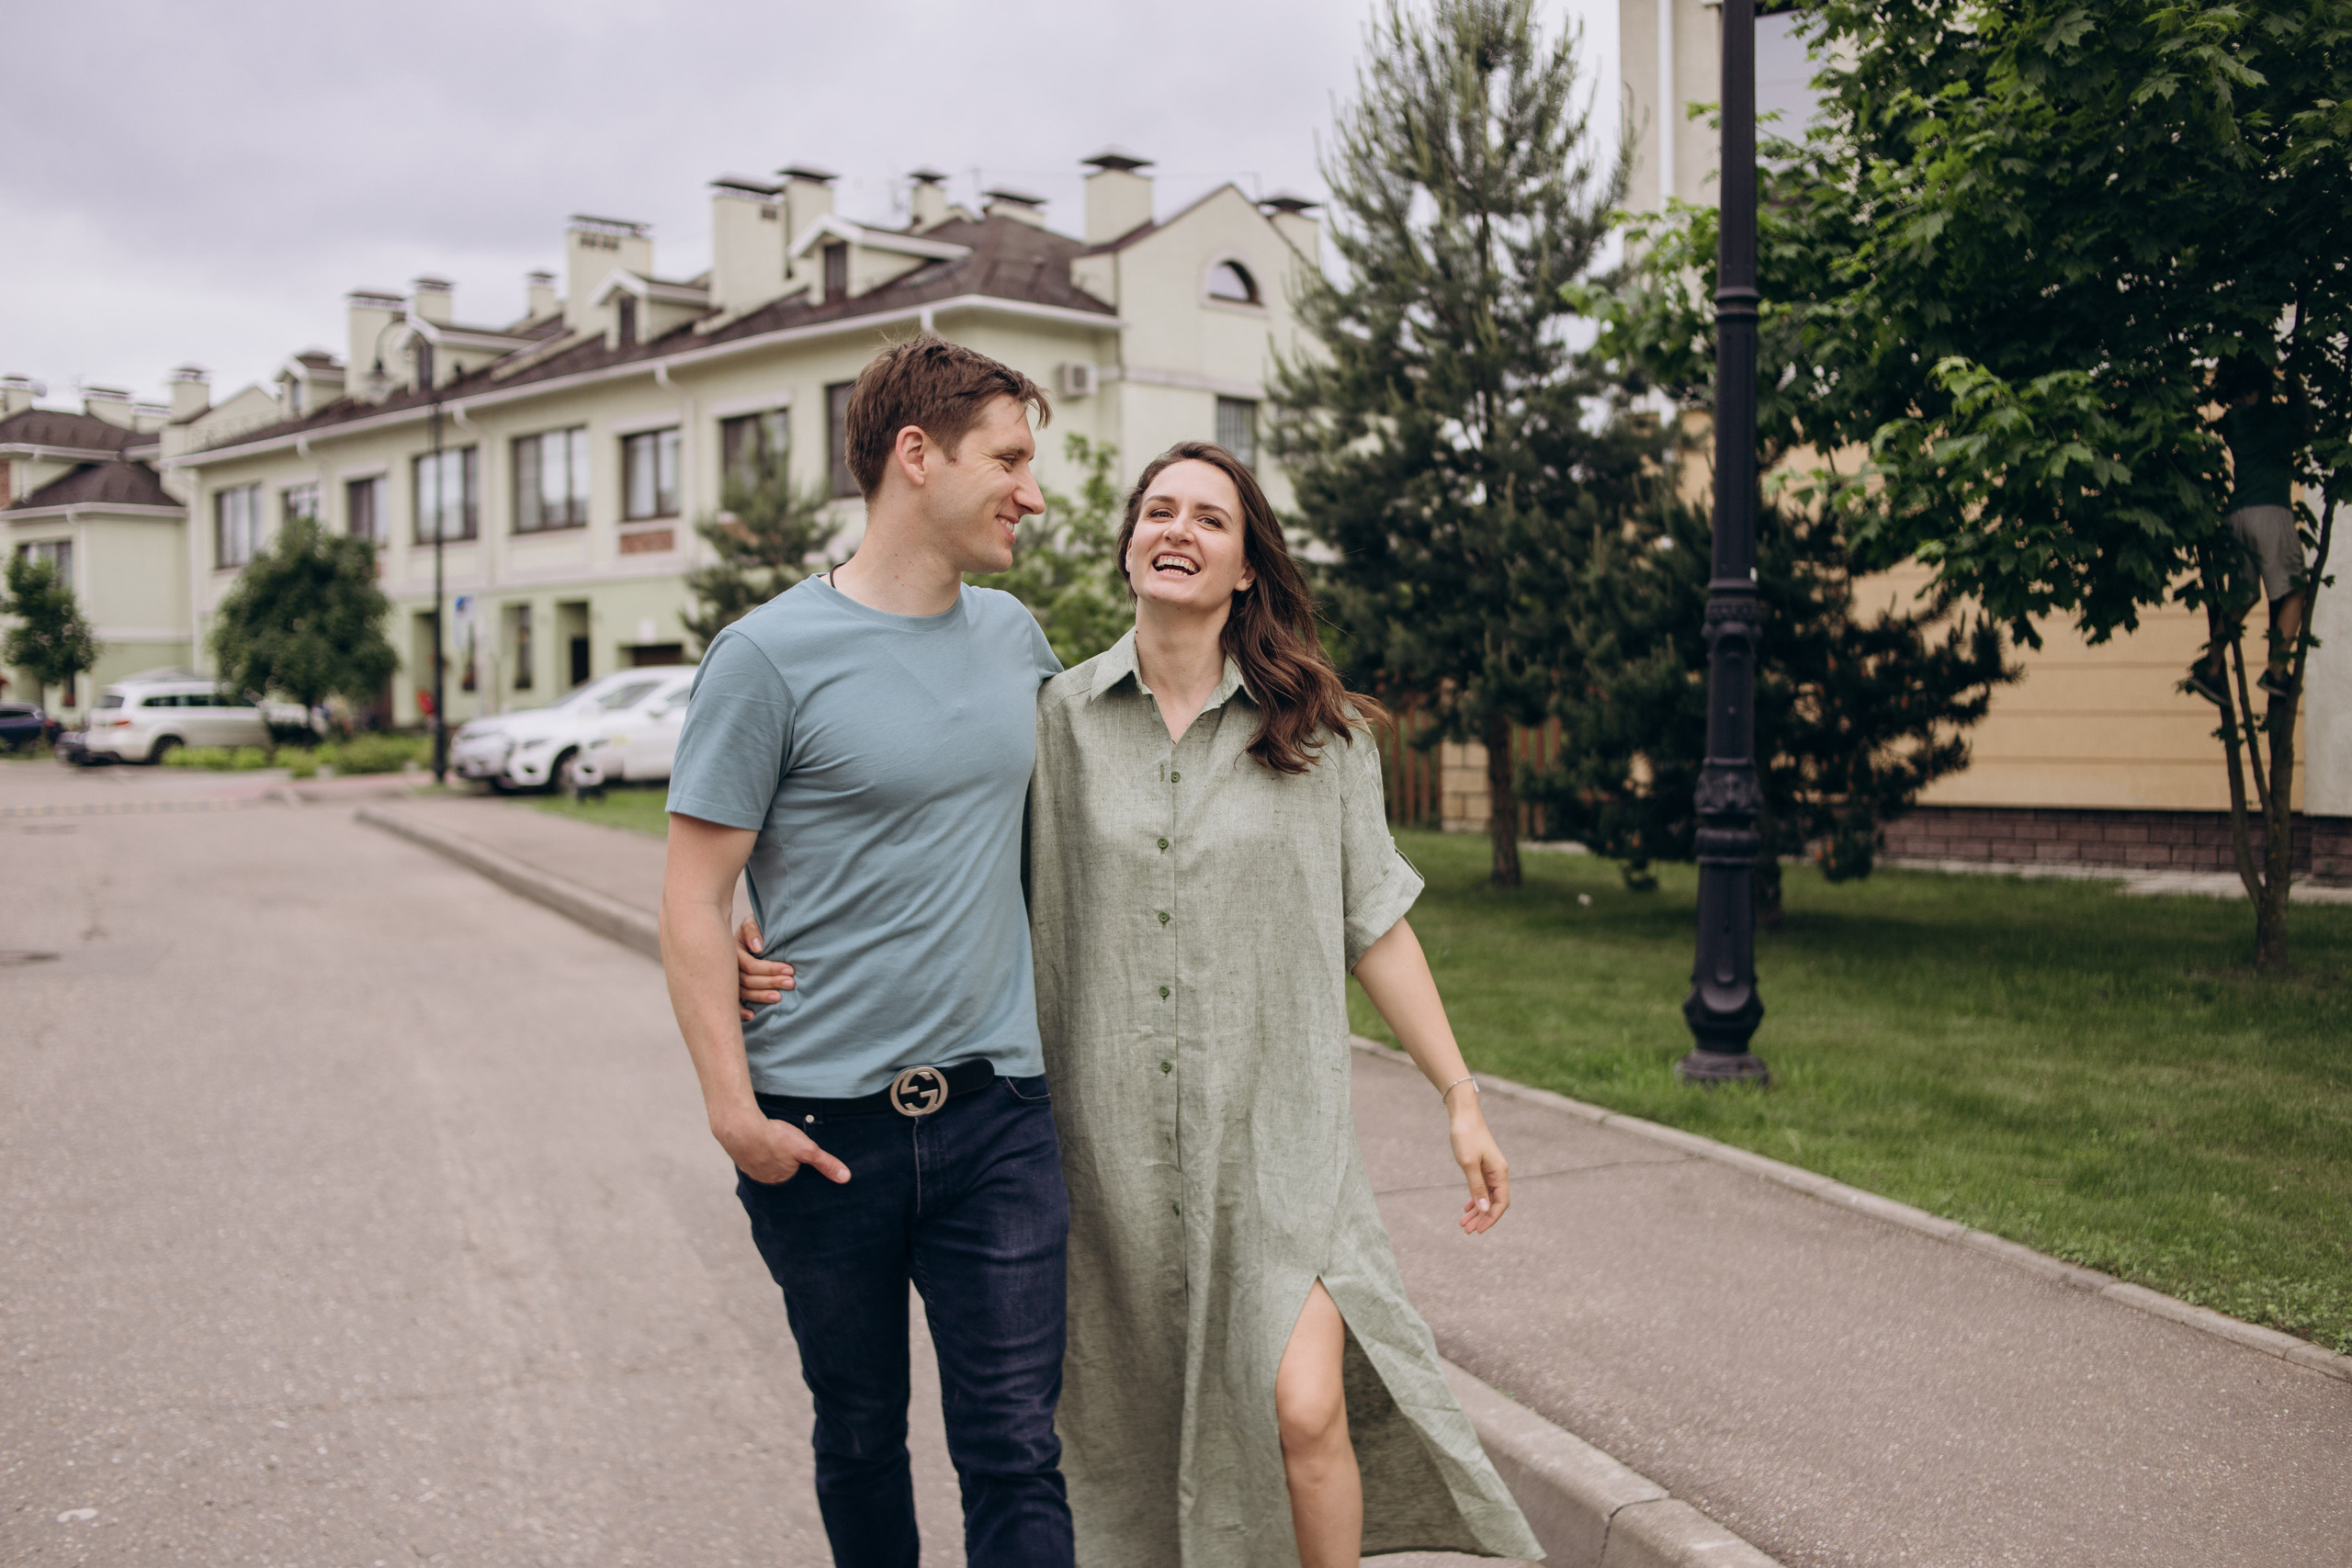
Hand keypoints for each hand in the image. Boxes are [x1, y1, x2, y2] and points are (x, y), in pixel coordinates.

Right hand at [713, 1107, 849, 1185]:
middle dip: (782, 1159)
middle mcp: (763, 1178)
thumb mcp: (807, 1149)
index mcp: (780, 1180)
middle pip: (778, 1169)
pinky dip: (755, 1146)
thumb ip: (825, 1163)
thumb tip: (845, 1178)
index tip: (798, 1153)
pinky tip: (757, 1138)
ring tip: (773, 1141)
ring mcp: (749, 1167)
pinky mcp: (738, 1154)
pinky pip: (750, 1153)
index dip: (797, 1163)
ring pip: (763, 1161)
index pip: (794, 1174)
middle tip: (785, 1145)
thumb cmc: (775, 1138)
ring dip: (768, 1152)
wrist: (740, 1126)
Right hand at [735, 917, 795, 1020]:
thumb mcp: (751, 922)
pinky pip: (732, 1003)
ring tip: (779, 998)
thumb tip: (758, 947)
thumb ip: (752, 930)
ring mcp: (726, 980)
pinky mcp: (729, 989)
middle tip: (791, 983)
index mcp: (732, 951)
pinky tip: (752, 1016)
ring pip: (743, 992)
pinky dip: (740, 1011)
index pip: (751, 966)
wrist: (740, 933)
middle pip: (748, 981)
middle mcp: (728, 968)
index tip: (790, 970)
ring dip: (761, 997)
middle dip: (771, 982)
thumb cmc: (751, 928)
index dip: (770, 969)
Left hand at [1447, 1097, 1510, 1234]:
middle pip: (1494, 1202)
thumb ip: (1476, 1186)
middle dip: (1482, 1218)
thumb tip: (1483, 1207)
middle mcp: (1498, 1172)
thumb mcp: (1468, 1163)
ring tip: (1464, 1223)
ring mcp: (1490, 1170)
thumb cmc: (1466, 1136)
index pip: (1501, 1202)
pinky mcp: (1482, 1166)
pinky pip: (1481, 1188)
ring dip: (1477, 1211)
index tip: (1479, 1230)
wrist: (1463, 1114)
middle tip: (1467, 1230)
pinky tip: (1466, 1207)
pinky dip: (1474, 1198)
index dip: (1491, 1218)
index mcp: (1499, 1172)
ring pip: (1486, 1196)